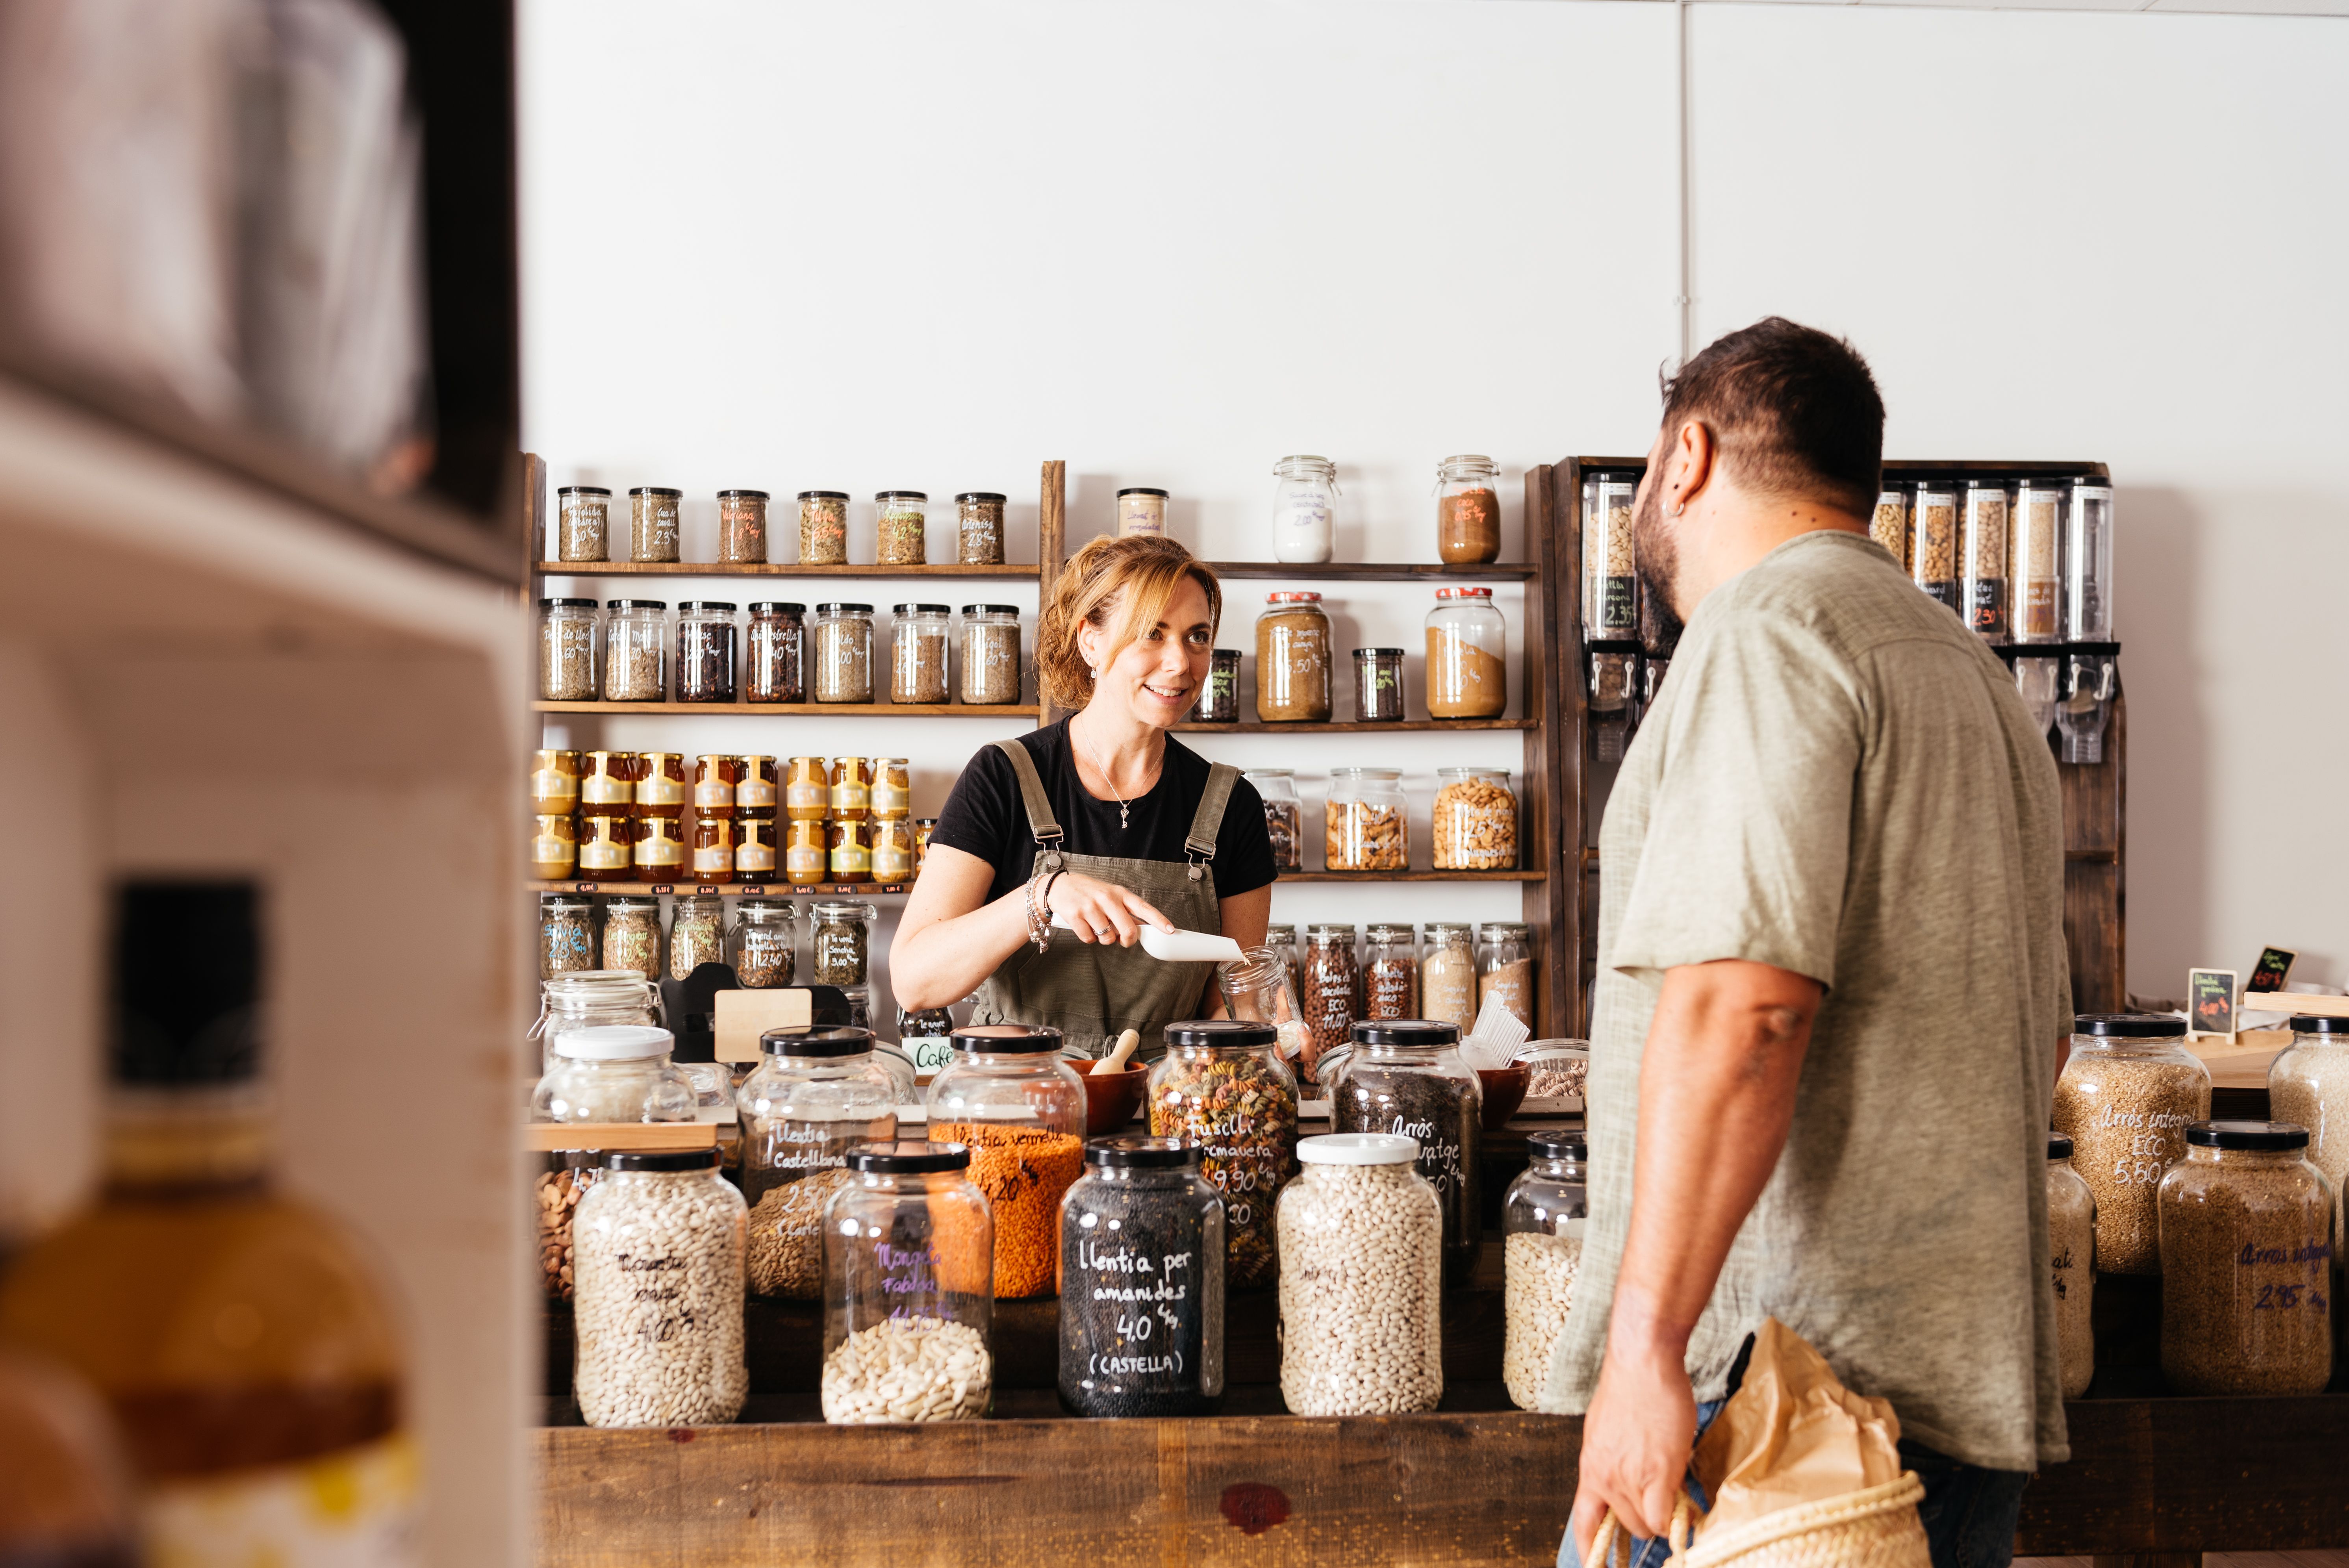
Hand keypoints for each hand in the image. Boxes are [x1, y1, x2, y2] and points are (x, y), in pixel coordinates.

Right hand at [1044, 871, 1173, 946]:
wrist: (1059, 886)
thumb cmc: (1089, 892)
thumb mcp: (1110, 895)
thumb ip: (1125, 911)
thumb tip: (1142, 928)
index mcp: (1119, 893)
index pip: (1143, 908)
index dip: (1158, 920)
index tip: (1170, 930)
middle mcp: (1107, 898)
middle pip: (1128, 929)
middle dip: (1127, 940)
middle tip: (1122, 940)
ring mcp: (1090, 907)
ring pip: (1108, 938)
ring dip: (1104, 939)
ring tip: (1097, 926)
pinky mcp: (1075, 916)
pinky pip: (1089, 939)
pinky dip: (1088, 938)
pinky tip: (1085, 926)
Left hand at [1570, 1337, 1697, 1563]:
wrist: (1642, 1364)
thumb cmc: (1630, 1390)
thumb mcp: (1606, 1432)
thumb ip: (1614, 1462)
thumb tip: (1629, 1481)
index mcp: (1590, 1468)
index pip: (1584, 1523)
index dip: (1590, 1551)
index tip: (1595, 1566)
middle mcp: (1604, 1478)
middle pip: (1626, 1527)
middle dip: (1645, 1519)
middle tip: (1661, 1497)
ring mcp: (1628, 1478)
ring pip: (1647, 1525)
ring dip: (1662, 1515)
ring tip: (1674, 1488)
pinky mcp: (1657, 1474)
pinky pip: (1664, 1517)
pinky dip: (1676, 1518)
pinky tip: (1685, 1504)